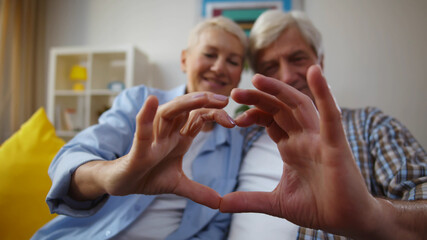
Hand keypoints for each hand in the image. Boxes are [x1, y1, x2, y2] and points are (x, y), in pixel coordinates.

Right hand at [70, 92, 234, 208]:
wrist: (122, 184)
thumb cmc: (148, 176)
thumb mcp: (177, 184)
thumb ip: (198, 191)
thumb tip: (220, 203)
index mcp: (178, 138)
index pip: (198, 118)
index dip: (215, 114)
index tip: (233, 121)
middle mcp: (166, 134)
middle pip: (185, 110)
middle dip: (204, 101)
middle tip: (224, 99)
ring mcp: (152, 140)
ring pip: (166, 114)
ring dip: (183, 104)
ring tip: (200, 98)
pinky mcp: (137, 151)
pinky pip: (142, 132)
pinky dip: (146, 118)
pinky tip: (151, 101)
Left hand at [220, 65, 379, 236]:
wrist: (347, 222)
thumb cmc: (318, 208)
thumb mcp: (276, 202)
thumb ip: (248, 200)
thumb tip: (220, 204)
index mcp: (292, 147)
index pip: (270, 121)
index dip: (252, 114)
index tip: (233, 118)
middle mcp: (305, 138)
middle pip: (279, 108)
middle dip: (257, 98)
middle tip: (234, 92)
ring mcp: (320, 139)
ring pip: (299, 105)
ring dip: (279, 90)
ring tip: (257, 79)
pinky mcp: (336, 145)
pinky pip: (330, 115)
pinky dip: (324, 93)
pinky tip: (315, 72)